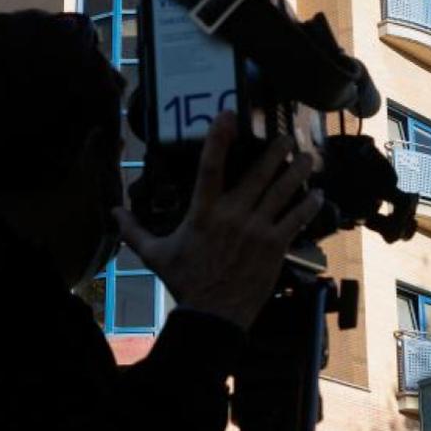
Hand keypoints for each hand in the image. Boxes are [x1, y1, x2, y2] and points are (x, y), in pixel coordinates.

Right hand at [113, 112, 323, 330]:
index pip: (210, 167)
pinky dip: (308, 205)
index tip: (228, 115)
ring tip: (308, 158)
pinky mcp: (275, 246)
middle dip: (276, 151)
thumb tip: (113, 213)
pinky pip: (296, 219)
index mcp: (203, 212)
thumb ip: (135, 230)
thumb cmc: (185, 282)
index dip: (219, 138)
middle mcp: (232, 215)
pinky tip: (318, 195)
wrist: (213, 315)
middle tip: (287, 135)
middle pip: (258, 173)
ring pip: (282, 192)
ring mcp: (257, 229)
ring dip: (297, 172)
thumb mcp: (155, 255)